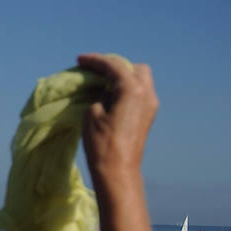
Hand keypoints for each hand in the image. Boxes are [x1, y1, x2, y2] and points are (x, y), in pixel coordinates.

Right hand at [79, 53, 157, 189]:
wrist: (118, 170)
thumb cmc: (101, 143)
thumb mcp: (92, 113)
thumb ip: (99, 93)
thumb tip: (103, 88)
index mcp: (132, 89)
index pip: (113, 66)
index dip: (95, 60)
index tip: (79, 60)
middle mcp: (147, 92)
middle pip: (133, 68)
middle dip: (114, 66)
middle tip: (94, 71)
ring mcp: (151, 104)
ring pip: (139, 79)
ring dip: (121, 77)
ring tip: (102, 83)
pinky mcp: (148, 115)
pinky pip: (140, 92)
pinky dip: (126, 88)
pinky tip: (111, 96)